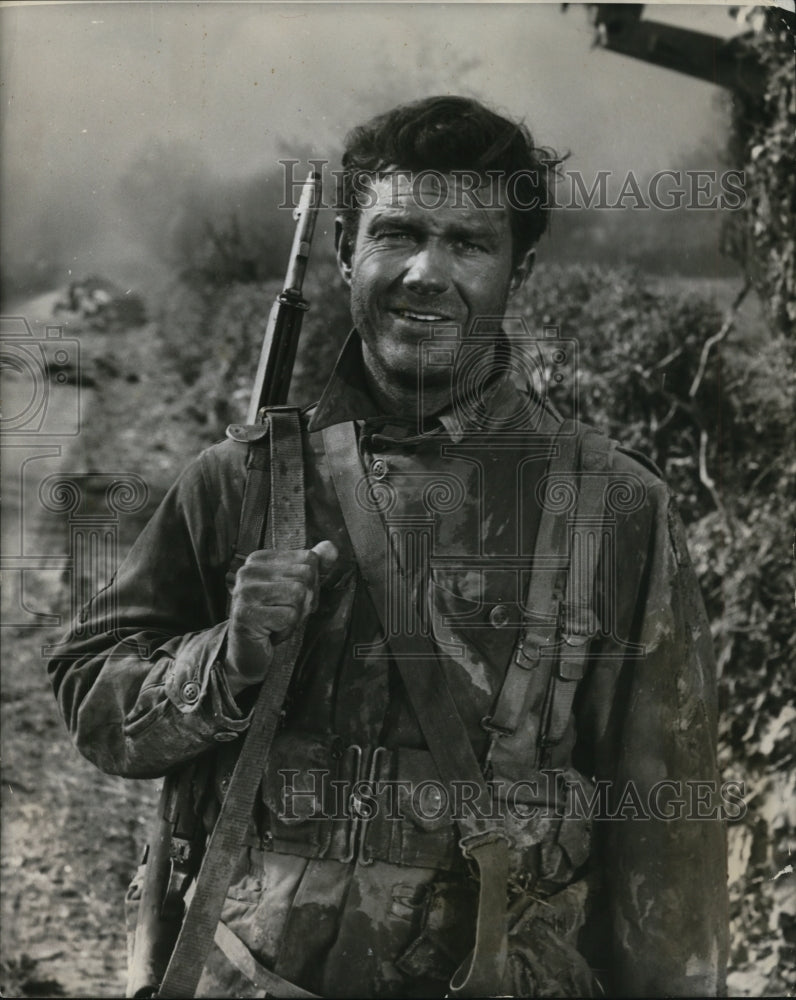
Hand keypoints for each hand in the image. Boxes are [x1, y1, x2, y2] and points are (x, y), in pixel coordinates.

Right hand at [225, 540, 337, 695]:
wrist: (247, 653)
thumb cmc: (273, 618)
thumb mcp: (296, 588)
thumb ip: (313, 566)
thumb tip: (331, 547)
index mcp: (259, 559)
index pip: (308, 559)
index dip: (311, 584)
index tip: (291, 598)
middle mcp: (248, 571)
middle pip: (305, 576)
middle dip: (306, 601)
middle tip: (286, 614)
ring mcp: (245, 592)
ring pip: (299, 595)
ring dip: (296, 616)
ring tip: (278, 622)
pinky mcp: (246, 615)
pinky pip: (289, 616)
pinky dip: (287, 629)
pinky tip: (271, 632)